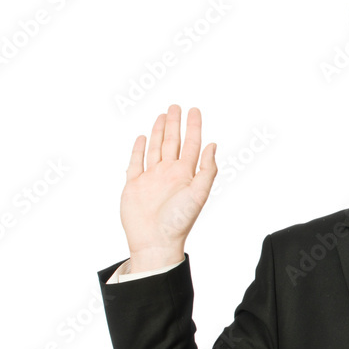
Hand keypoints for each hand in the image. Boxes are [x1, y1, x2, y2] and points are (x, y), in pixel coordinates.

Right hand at [120, 105, 216, 271]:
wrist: (154, 241)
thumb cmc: (178, 222)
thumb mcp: (199, 194)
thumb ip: (207, 169)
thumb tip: (213, 145)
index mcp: (185, 174)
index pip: (192, 144)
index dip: (193, 127)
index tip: (194, 110)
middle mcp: (169, 173)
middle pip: (173, 142)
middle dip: (174, 124)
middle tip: (176, 106)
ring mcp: (151, 178)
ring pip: (155, 149)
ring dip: (158, 132)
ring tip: (162, 116)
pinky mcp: (134, 185)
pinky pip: (136, 162)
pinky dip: (138, 150)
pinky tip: (142, 138)